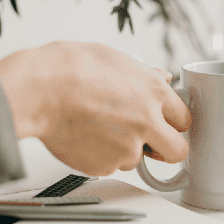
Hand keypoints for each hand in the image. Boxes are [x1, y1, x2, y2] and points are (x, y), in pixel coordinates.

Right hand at [0, 41, 190, 175]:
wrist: (38, 91)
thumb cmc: (68, 69)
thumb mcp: (113, 58)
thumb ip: (143, 72)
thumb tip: (161, 77)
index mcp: (153, 92)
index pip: (185, 118)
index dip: (174, 121)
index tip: (167, 124)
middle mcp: (147, 122)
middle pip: (178, 150)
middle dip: (167, 149)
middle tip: (153, 144)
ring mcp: (127, 148)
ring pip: (137, 159)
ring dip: (124, 150)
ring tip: (98, 128)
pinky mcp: (104, 165)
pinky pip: (109, 166)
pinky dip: (99, 156)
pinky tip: (84, 136)